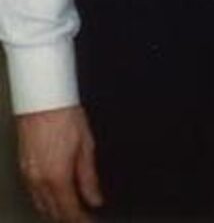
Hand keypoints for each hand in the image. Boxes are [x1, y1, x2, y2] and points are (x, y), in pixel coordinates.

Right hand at [17, 106, 102, 221]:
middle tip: (82, 217)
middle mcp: (39, 180)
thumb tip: (95, 198)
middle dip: (68, 218)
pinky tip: (53, 196)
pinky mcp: (22, 167)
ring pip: (41, 205)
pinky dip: (44, 200)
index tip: (90, 221)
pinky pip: (33, 193)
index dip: (81, 220)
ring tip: (70, 209)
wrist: (42, 98)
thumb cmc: (64, 114)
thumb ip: (89, 176)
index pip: (69, 211)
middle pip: (53, 211)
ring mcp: (28, 175)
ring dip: (55, 211)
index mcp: (57, 176)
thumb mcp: (86, 145)